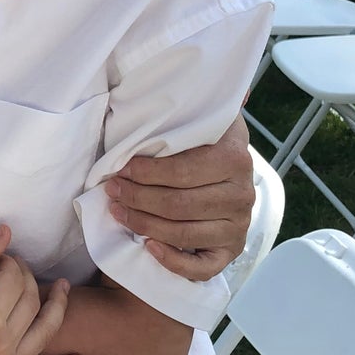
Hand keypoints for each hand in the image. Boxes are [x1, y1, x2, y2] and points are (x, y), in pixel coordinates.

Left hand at [104, 113, 253, 279]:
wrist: (224, 180)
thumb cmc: (201, 146)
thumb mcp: (201, 121)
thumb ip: (196, 106)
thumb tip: (224, 87)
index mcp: (235, 158)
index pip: (183, 171)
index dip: (146, 173)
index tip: (118, 170)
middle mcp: (242, 194)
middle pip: (179, 204)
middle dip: (138, 198)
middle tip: (112, 191)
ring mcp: (238, 226)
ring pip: (184, 233)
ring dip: (144, 224)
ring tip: (119, 212)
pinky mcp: (230, 251)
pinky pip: (202, 267)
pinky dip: (173, 261)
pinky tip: (148, 247)